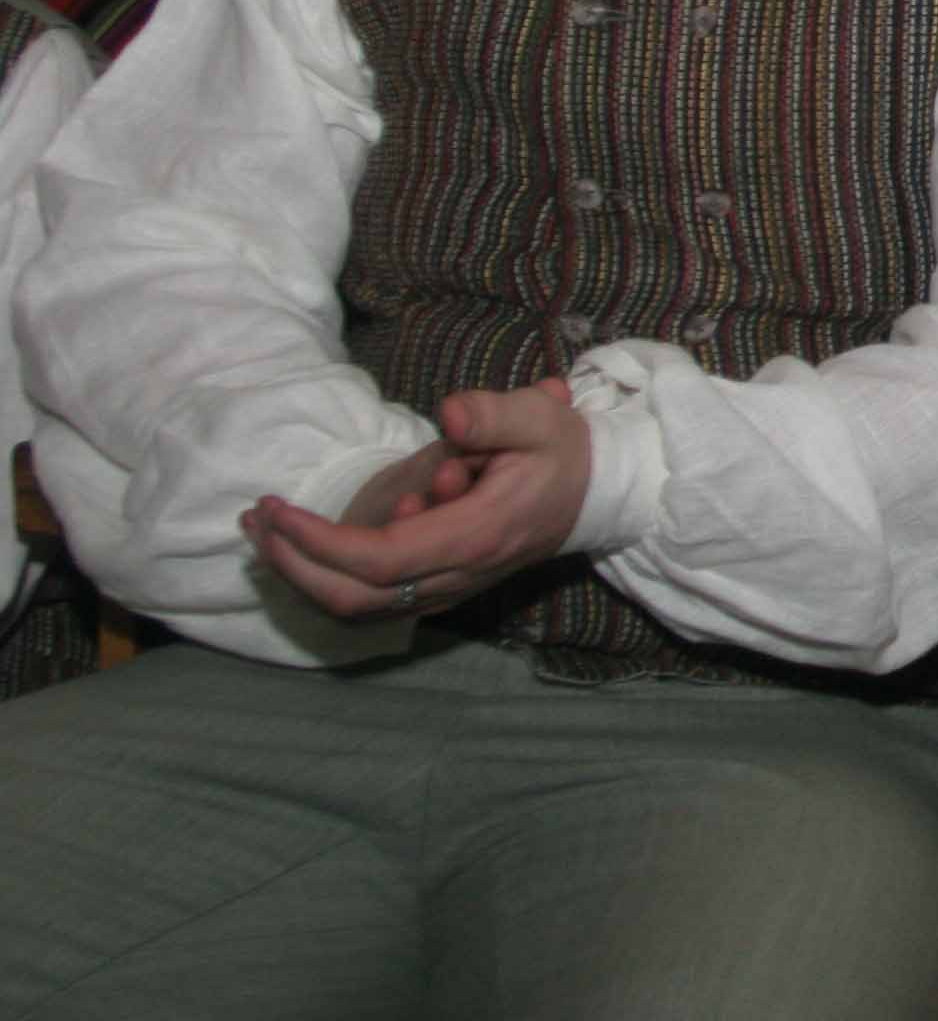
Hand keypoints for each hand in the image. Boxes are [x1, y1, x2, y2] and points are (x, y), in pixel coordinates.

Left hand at [240, 378, 597, 622]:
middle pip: (354, 598)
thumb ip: (496, 413)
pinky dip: (327, 578)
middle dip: (294, 564)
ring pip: (357, 607)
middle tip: (258, 521)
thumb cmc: (564, 452)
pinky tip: (306, 541)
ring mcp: (447, 590)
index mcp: (474, 537)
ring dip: (302, 574)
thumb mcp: (541, 418)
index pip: (378, 559)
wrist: (596, 495)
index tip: (279, 510)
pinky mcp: (441, 588)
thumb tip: (450, 413)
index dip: (319, 542)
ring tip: (266, 529)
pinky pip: (370, 600)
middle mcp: (455, 577)